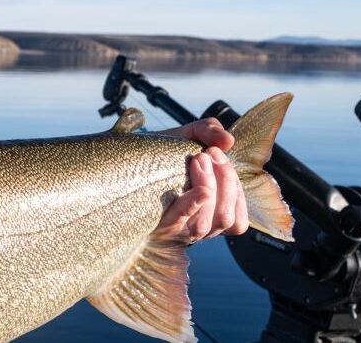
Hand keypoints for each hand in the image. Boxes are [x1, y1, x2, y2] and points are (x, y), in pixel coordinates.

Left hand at [154, 118, 248, 242]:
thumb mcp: (186, 137)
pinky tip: (200, 190)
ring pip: (207, 223)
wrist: (124, 159)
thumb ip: (208, 132)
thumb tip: (227, 141)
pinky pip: (181, 221)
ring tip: (198, 159)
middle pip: (225, 218)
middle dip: (225, 182)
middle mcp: (194, 226)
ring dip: (210, 187)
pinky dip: (194, 204)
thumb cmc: (159, 154)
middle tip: (209, 154)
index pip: (237, 221)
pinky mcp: (156, 225)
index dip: (237, 193)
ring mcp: (175, 228)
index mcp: (208, 212)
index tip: (221, 157)